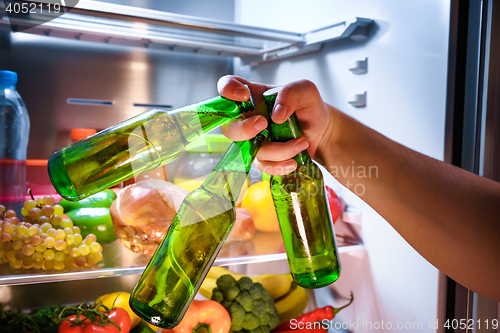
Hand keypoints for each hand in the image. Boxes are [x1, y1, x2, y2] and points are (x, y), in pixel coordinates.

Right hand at [217, 75, 333, 174]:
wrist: (321, 130)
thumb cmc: (308, 106)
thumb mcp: (305, 90)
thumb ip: (290, 93)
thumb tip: (276, 114)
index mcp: (253, 96)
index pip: (227, 87)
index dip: (227, 90)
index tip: (244, 95)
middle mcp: (249, 118)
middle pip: (229, 128)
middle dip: (243, 129)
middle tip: (263, 124)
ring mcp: (254, 139)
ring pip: (251, 150)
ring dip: (278, 149)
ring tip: (301, 142)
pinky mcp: (264, 157)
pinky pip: (264, 166)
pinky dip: (280, 165)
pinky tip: (294, 160)